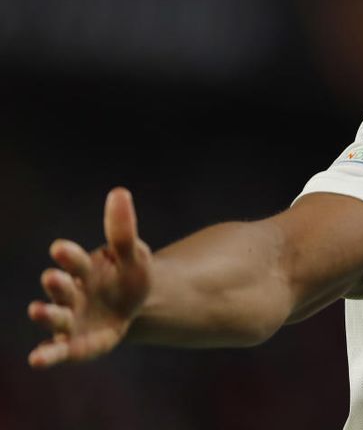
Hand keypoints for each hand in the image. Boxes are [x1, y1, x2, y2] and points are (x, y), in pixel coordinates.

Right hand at [27, 187, 151, 367]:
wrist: (135, 307)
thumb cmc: (127, 276)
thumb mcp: (133, 255)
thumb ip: (123, 231)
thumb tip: (120, 192)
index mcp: (83, 269)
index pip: (73, 260)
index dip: (68, 255)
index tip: (61, 248)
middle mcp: (71, 293)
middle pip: (61, 289)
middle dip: (57, 284)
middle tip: (52, 277)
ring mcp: (71, 319)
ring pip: (55, 317)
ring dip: (46, 315)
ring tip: (36, 310)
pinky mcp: (75, 343)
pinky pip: (61, 351)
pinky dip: (48, 355)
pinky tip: (36, 360)